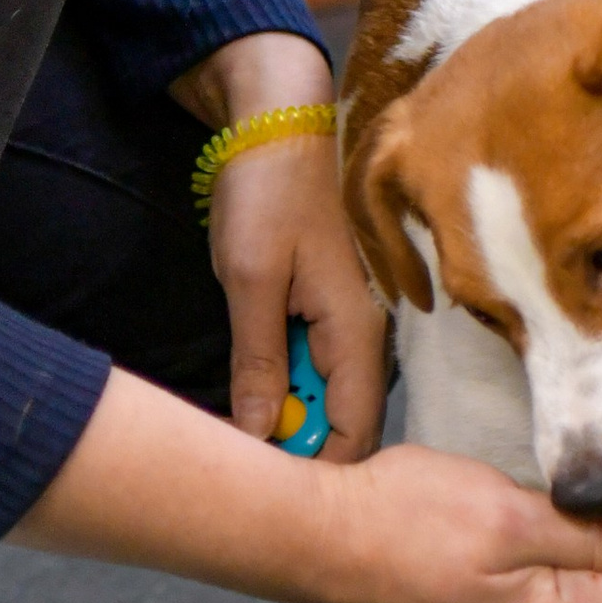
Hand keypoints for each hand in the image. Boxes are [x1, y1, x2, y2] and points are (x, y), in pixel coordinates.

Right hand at [16, 370, 601, 602]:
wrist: (327, 540)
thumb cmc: (405, 520)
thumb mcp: (511, 513)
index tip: (591, 491)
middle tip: (531, 502)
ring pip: (600, 585)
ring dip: (571, 543)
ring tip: (508, 517)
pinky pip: (565, 592)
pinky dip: (548, 557)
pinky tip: (500, 539)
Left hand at [176, 32, 386, 458]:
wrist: (280, 117)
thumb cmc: (268, 190)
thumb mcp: (250, 279)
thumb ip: (258, 361)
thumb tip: (260, 434)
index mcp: (357, 330)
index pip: (357, 432)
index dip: (317, 471)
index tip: (263, 485)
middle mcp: (365, 333)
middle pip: (343, 420)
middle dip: (297, 444)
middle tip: (236, 453)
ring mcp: (349, 319)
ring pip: (326, 394)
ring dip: (286, 411)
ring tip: (237, 420)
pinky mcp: (329, 305)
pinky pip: (315, 363)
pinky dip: (284, 378)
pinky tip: (251, 381)